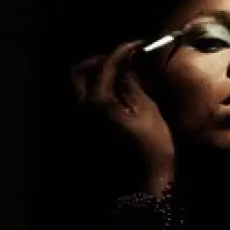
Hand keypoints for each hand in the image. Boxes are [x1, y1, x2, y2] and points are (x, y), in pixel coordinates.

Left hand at [72, 42, 174, 194]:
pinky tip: (116, 97)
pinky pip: (84, 105)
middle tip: (119, 60)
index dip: (122, 51)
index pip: (106, 65)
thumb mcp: (146, 110)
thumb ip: (131, 84)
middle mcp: (81, 110)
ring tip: (120, 77)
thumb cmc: (151, 148)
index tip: (136, 45)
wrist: (143, 184)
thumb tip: (127, 66)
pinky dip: (96, 94)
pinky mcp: (84, 133)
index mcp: (97, 101)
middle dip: (97, 62)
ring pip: (79, 90)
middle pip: (78, 74)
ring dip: (95, 78)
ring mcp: (79, 123)